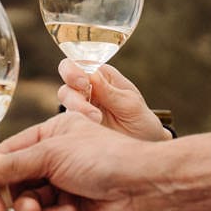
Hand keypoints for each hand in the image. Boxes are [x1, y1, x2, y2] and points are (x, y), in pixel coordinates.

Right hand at [0, 111, 159, 210]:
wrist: (144, 189)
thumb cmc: (105, 159)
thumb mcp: (52, 154)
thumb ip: (12, 164)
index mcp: (51, 136)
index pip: (7, 153)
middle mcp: (55, 160)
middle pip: (13, 181)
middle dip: (4, 195)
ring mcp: (64, 187)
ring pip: (28, 203)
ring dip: (29, 208)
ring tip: (34, 210)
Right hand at [54, 60, 171, 140]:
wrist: (144, 145)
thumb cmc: (140, 121)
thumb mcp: (131, 105)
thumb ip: (110, 92)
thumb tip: (92, 75)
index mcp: (101, 75)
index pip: (77, 65)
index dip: (73, 71)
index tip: (84, 83)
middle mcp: (86, 89)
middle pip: (66, 85)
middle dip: (73, 96)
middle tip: (91, 110)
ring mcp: (80, 107)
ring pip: (65, 103)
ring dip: (77, 111)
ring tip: (97, 121)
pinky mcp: (76, 125)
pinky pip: (66, 122)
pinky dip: (74, 125)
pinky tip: (90, 130)